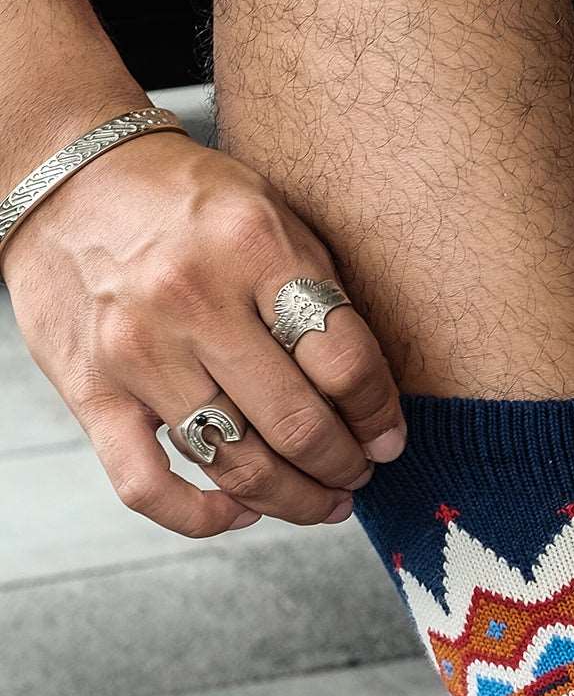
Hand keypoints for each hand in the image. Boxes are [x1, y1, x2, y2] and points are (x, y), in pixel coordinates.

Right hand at [2, 125, 404, 537]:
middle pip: (298, 426)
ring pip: (238, 465)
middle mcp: (191, 297)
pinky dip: (202, 518)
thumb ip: (324, 301)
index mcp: (251, 246)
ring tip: (322, 500)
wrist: (65, 177)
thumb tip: (374, 408)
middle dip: (345, 467)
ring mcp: (136, 349)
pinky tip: (240, 512)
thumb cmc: (188, 206)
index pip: (345, 364)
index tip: (387, 439)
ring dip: (296, 501)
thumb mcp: (273, 218)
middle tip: (357, 473)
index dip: (379, 418)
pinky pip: (148, 487)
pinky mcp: (90, 390)